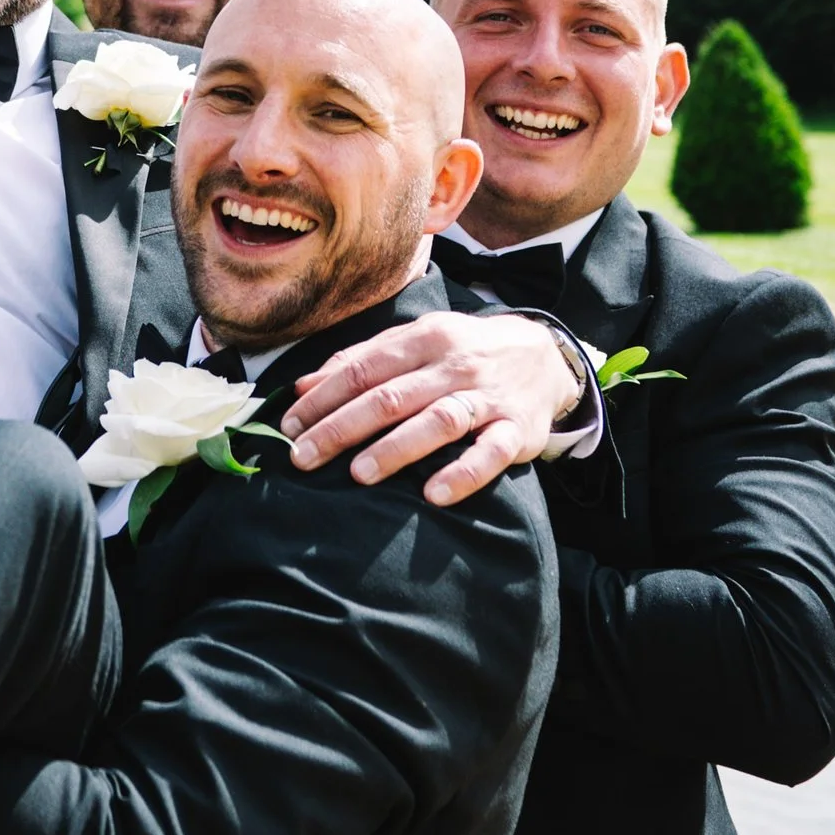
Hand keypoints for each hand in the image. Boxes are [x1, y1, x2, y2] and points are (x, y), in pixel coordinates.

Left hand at [280, 312, 579, 506]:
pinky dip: (463, 474)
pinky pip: (490, 453)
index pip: (362, 370)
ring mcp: (486, 398)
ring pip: (436, 421)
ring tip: (359, 475)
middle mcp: (453, 365)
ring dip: (395, 449)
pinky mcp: (517, 430)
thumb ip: (360, 361)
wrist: (545, 355)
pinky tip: (434, 496)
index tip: (289, 426)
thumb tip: (301, 386)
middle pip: (390, 397)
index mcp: (422, 339)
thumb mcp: (414, 341)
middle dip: (341, 428)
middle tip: (304, 457)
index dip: (322, 399)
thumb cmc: (461, 351)